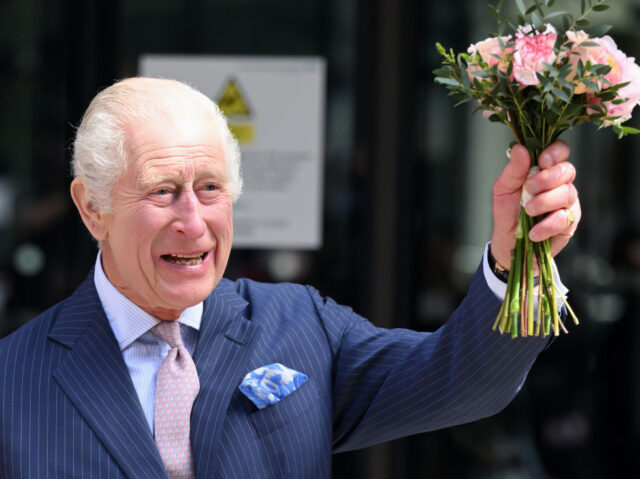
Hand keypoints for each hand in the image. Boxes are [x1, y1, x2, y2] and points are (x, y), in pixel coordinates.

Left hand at [490, 140, 580, 268]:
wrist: (508, 241)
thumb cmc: (508, 211)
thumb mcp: (503, 188)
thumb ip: (513, 169)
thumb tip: (520, 148)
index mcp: (544, 170)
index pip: (560, 151)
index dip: (555, 152)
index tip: (541, 161)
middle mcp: (560, 183)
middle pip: (567, 170)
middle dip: (547, 178)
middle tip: (528, 189)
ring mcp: (567, 202)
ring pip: (567, 193)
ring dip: (545, 202)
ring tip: (528, 211)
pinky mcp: (569, 223)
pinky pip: (564, 219)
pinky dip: (546, 225)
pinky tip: (533, 232)